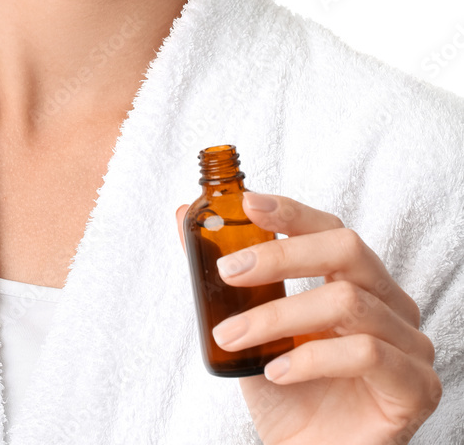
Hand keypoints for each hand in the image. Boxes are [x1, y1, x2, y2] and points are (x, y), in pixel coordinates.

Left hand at [176, 193, 441, 444]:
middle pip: (346, 249)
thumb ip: (225, 277)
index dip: (291, 212)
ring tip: (234, 338)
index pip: (330, 229)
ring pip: (347, 301)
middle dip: (281, 254)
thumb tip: (185, 217)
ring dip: (278, 316)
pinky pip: (367, 352)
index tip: (247, 203)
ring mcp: (409, 342)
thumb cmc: (288, 397)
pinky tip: (277, 373)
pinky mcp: (415, 385)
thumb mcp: (247, 329)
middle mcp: (391, 303)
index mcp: (359, 282)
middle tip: (230, 270)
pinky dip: (311, 358)